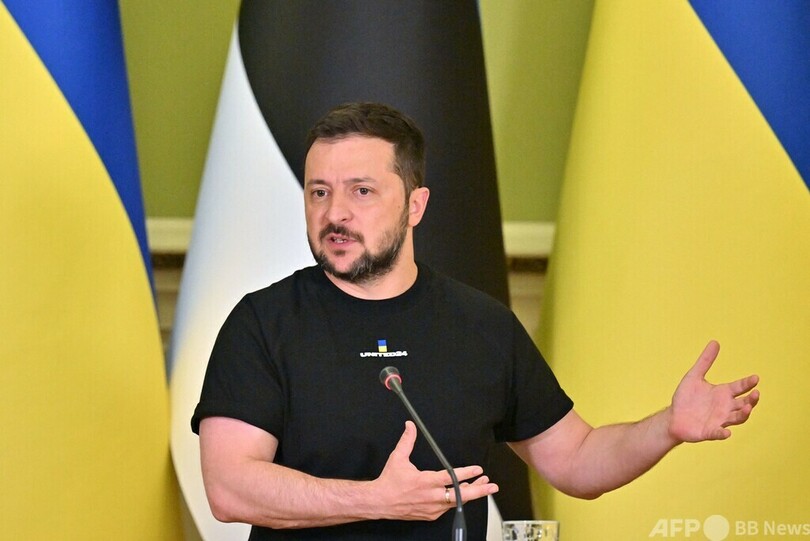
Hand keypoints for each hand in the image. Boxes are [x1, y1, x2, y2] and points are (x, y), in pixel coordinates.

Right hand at [371, 421, 497, 520]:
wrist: (379, 502)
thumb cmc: (389, 482)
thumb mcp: (398, 458)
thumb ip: (407, 440)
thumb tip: (410, 425)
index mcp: (426, 482)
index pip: (451, 477)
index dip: (467, 473)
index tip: (478, 469)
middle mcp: (431, 497)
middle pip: (461, 495)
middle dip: (479, 490)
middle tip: (491, 485)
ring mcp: (432, 508)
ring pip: (457, 502)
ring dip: (470, 494)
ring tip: (482, 486)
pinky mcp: (430, 515)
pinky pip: (447, 508)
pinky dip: (456, 501)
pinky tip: (462, 494)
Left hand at [668, 341, 759, 442]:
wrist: (673, 416)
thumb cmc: (686, 398)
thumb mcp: (694, 376)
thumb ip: (705, 361)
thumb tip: (715, 342)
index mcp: (722, 393)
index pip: (739, 387)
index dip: (748, 383)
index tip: (755, 377)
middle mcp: (725, 407)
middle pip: (744, 404)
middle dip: (751, 400)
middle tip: (756, 393)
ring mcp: (719, 420)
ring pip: (737, 419)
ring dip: (743, 414)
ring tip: (747, 408)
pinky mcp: (709, 432)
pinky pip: (718, 433)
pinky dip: (722, 433)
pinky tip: (727, 433)